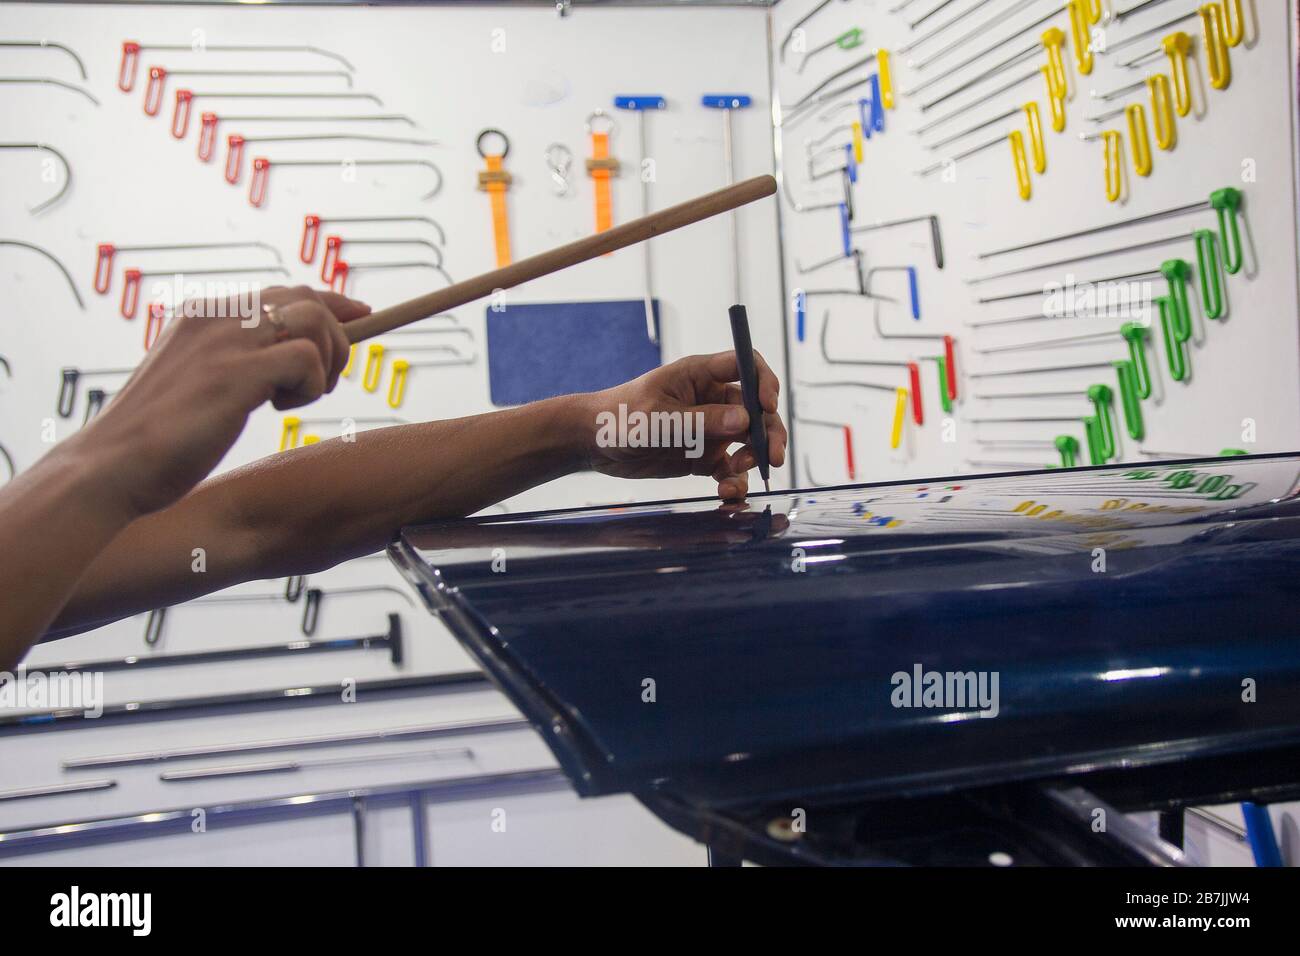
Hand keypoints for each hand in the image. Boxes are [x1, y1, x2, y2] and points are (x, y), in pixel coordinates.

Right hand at [77, 285, 369, 517]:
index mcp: (203, 314)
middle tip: (326, 381)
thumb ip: (236, 361)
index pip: (284, 292)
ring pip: (314, 319)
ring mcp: (225, 341)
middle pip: (307, 298)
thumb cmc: (157, 440)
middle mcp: (216, 316)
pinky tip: (279, 409)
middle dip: (337, 337)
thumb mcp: (198, 383)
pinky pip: (307, 358)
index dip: (331, 303)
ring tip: (296, 398)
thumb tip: (292, 357)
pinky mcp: (237, 373)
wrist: (113, 467)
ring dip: (325, 361)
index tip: (361, 315)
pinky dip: (311, 385)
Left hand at [580, 350, 787, 499]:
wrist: (595, 443)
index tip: (768, 406)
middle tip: (773, 456)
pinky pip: (729, 468)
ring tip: (739, 471)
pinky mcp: (702, 456)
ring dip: (754, 458)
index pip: (746, 365)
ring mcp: (709, 429)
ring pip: (748, 441)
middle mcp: (711, 400)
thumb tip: (745, 422)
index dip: (764, 382)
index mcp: (700, 375)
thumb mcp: (660, 418)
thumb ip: (701, 421)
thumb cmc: (620, 416)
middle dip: (769, 432)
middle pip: (756, 410)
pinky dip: (734, 481)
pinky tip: (726, 491)